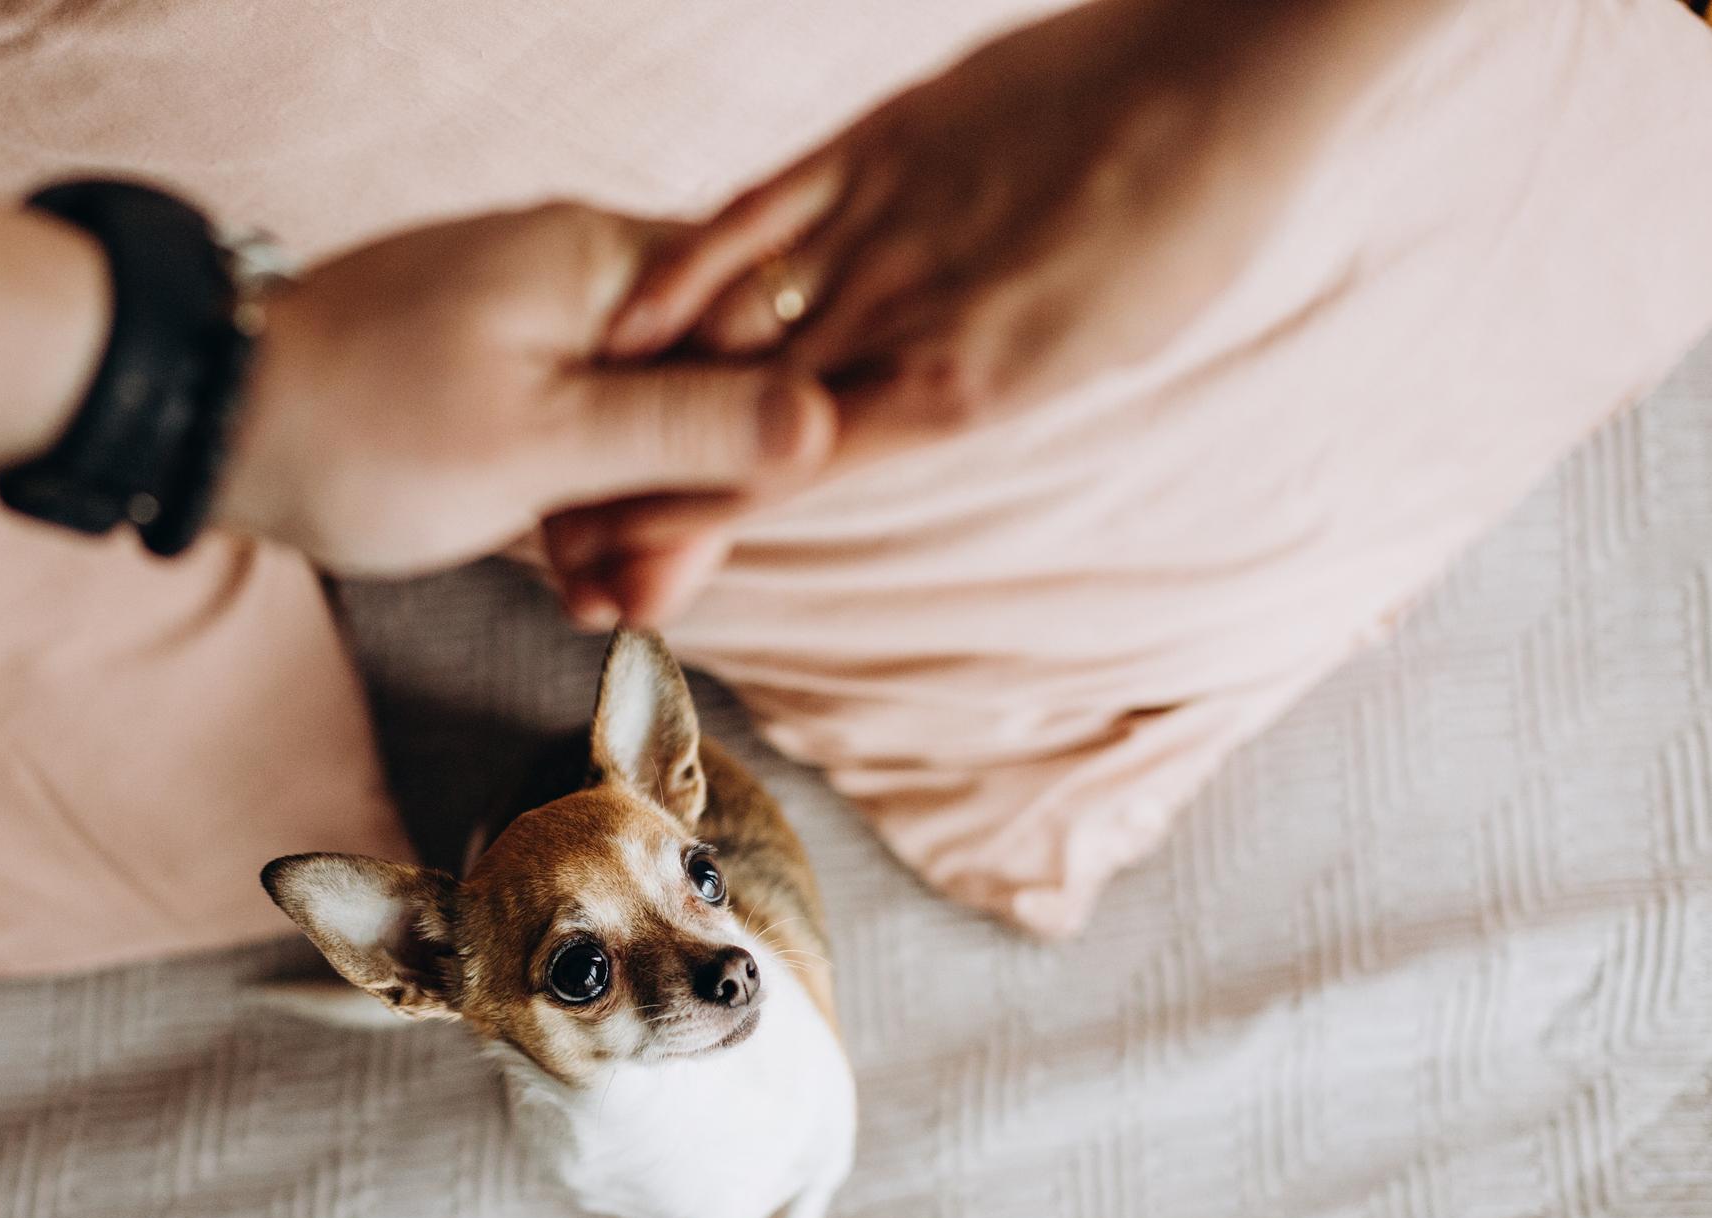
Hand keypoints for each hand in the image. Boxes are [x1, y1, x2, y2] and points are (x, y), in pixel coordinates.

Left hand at [211, 202, 835, 577]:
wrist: (210, 424)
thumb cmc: (362, 426)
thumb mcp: (538, 443)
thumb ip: (683, 430)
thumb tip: (821, 422)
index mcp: (608, 265)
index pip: (758, 336)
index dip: (757, 440)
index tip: (715, 525)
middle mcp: (589, 282)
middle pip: (708, 394)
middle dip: (685, 506)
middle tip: (649, 595)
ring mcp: (545, 331)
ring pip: (647, 434)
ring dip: (635, 528)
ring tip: (597, 604)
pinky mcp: (508, 381)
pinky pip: (586, 447)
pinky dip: (584, 515)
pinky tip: (570, 585)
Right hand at [565, 0, 1412, 623]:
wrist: (1226, 74)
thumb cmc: (1185, 227)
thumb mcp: (1097, 349)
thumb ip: (978, 382)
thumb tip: (904, 413)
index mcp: (970, 387)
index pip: (795, 474)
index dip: (698, 523)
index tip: (630, 567)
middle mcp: (908, 319)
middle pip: (741, 422)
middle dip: (647, 484)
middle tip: (573, 533)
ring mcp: (882, 227)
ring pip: (730, 329)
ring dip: (644, 393)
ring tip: (568, 446)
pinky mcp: (872, 144)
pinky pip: (755, 215)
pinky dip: (683, 268)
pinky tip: (620, 313)